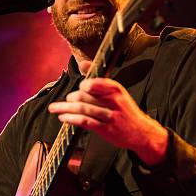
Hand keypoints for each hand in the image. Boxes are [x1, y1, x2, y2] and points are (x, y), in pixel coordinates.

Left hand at [48, 61, 168, 165]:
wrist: (140, 131)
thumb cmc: (125, 109)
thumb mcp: (116, 91)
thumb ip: (98, 78)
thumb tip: (82, 63)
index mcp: (116, 89)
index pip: (94, 82)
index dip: (84, 85)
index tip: (80, 88)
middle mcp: (114, 101)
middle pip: (84, 96)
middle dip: (71, 98)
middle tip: (67, 100)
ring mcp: (110, 116)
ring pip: (82, 109)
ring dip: (66, 108)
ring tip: (56, 108)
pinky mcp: (106, 130)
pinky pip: (85, 122)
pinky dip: (72, 119)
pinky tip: (64, 118)